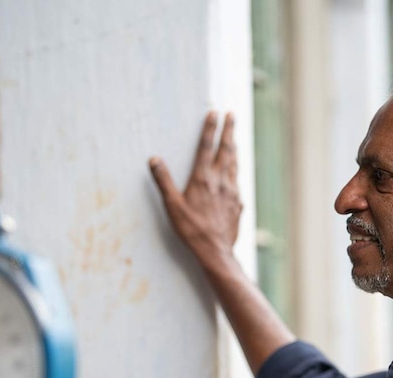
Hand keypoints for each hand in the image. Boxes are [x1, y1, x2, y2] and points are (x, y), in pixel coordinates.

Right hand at [149, 111, 241, 268]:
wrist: (216, 250)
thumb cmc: (192, 229)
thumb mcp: (172, 206)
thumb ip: (164, 181)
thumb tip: (154, 159)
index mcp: (203, 178)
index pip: (206, 147)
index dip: (210, 128)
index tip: (214, 112)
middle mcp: (221, 181)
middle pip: (226, 150)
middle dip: (229, 130)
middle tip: (232, 115)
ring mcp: (232, 191)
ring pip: (234, 164)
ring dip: (234, 148)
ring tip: (234, 138)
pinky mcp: (238, 203)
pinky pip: (237, 181)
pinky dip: (235, 170)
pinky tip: (234, 171)